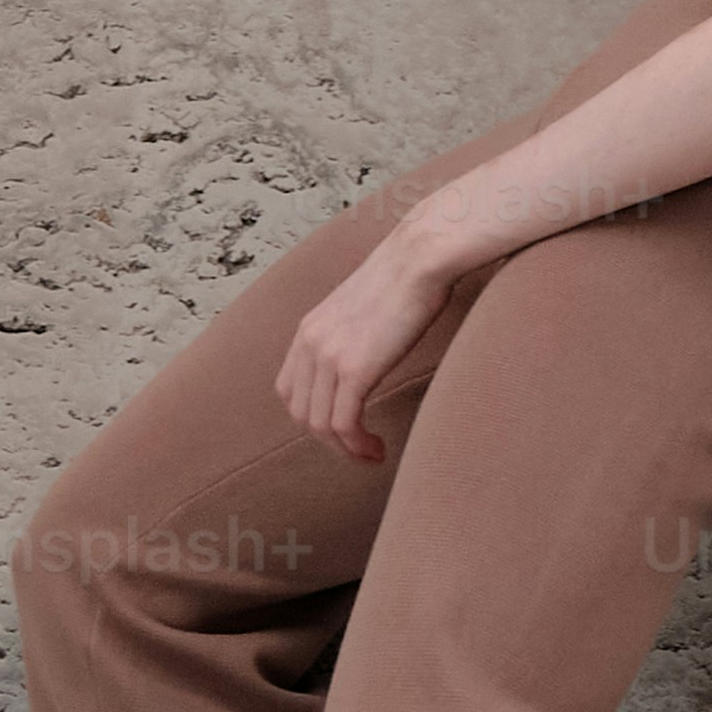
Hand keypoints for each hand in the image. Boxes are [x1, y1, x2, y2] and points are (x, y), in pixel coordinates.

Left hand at [271, 227, 466, 451]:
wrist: (421, 256)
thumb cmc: (408, 275)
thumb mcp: (364, 305)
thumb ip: (353, 331)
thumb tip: (369, 350)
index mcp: (310, 328)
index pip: (289, 389)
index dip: (311, 416)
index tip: (342, 427)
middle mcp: (310, 343)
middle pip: (301, 413)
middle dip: (328, 440)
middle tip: (359, 449)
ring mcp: (329, 357)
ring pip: (320, 426)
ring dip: (344, 450)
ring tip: (371, 455)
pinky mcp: (354, 370)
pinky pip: (344, 424)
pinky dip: (357, 446)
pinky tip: (377, 448)